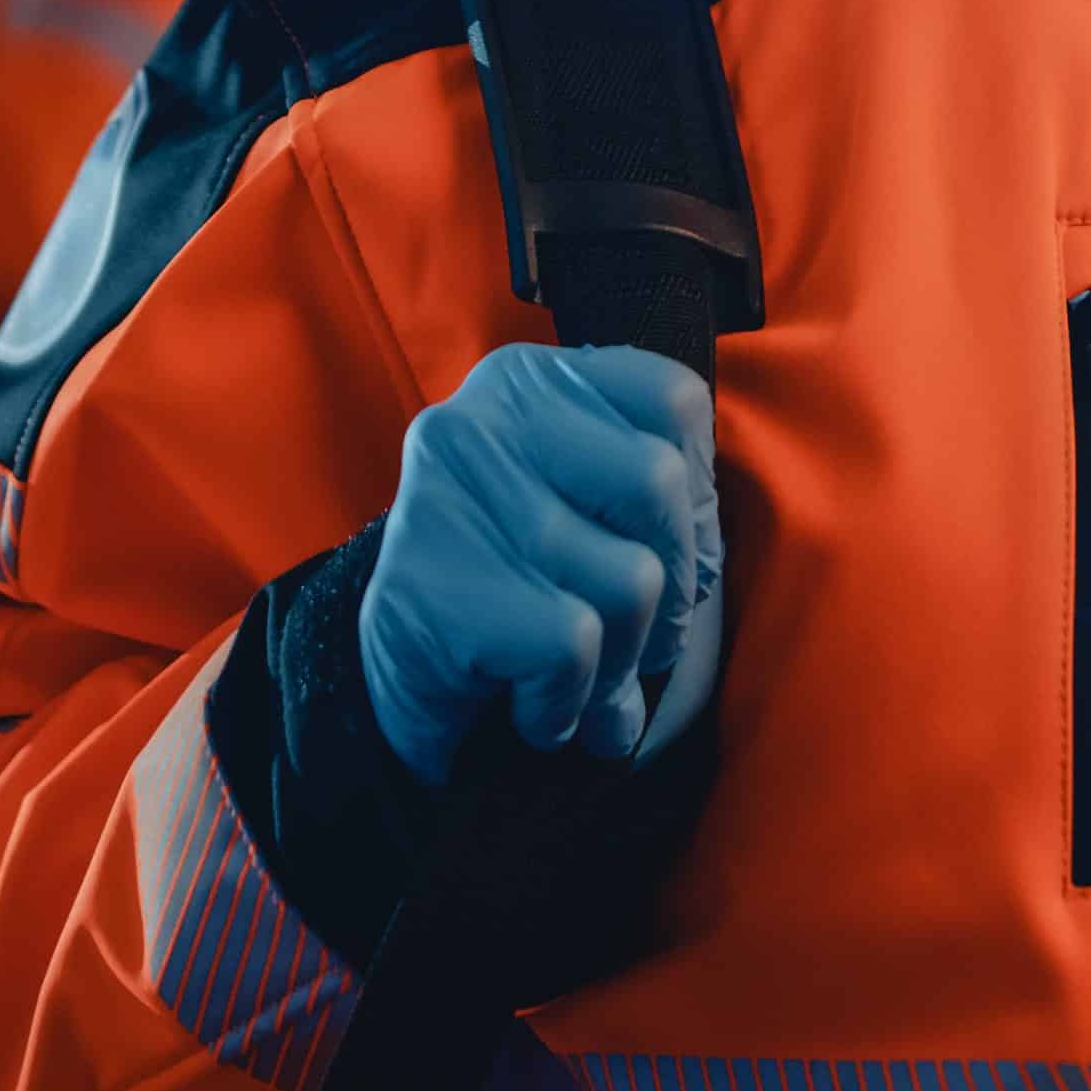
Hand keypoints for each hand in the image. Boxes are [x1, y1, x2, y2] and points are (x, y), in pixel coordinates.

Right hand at [356, 345, 724, 785]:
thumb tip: (705, 559)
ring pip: (630, 579)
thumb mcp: (575, 506)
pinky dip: (570, 701)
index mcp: (529, 380)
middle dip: (674, 590)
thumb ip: (645, 491)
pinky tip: (535, 710)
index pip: (673, 401)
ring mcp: (449, 496)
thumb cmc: (507, 586)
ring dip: (622, 664)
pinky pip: (574, 645)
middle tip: (642, 644)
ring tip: (582, 688)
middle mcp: (481, 418)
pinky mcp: (436, 584)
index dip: (697, 495)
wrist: (385, 682)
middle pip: (658, 485)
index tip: (662, 553)